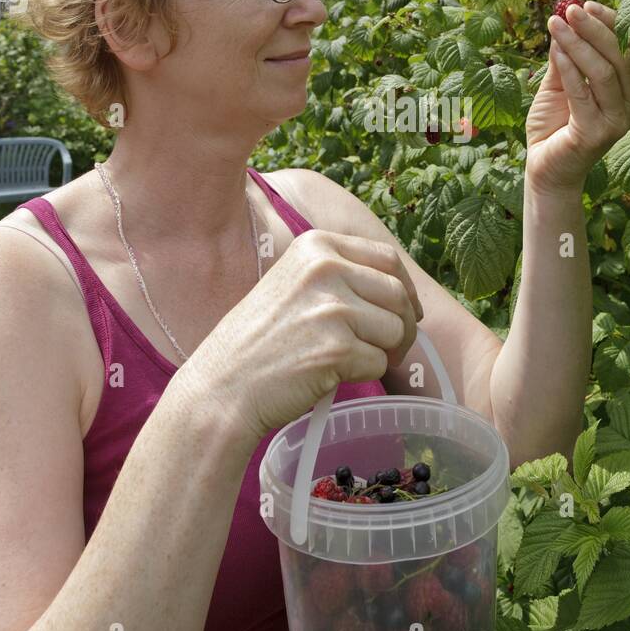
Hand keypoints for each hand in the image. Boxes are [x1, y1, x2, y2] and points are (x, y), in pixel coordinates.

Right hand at [174, 229, 423, 446]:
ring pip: (396, 330)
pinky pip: (378, 363)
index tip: (407, 309)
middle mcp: (326, 268)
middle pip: (398, 294)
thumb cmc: (258, 340)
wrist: (222, 384)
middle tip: (389, 348)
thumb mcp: (293, 282)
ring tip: (351, 361)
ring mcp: (332, 307)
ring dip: (384, 352)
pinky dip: (364, 374)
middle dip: (403, 326)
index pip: (386, 258)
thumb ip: (338, 275)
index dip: (404, 287)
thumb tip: (400, 291)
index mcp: (316, 246)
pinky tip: (332, 374)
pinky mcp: (337, 348)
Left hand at [525, 1, 629, 195]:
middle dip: (594, 29)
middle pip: (618, 58)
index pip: (627, 50)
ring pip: (603, 72)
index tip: (588, 4)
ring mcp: (617, 122)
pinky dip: (569, 67)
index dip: (611, 24)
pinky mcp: (597, 134)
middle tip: (571, 8)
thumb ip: (566, 56)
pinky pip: (583, 92)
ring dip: (579, 44)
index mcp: (629, 93)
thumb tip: (566, 18)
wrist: (545, 170)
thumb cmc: (553, 126)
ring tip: (557, 23)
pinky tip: (557, 48)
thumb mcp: (559, 83)